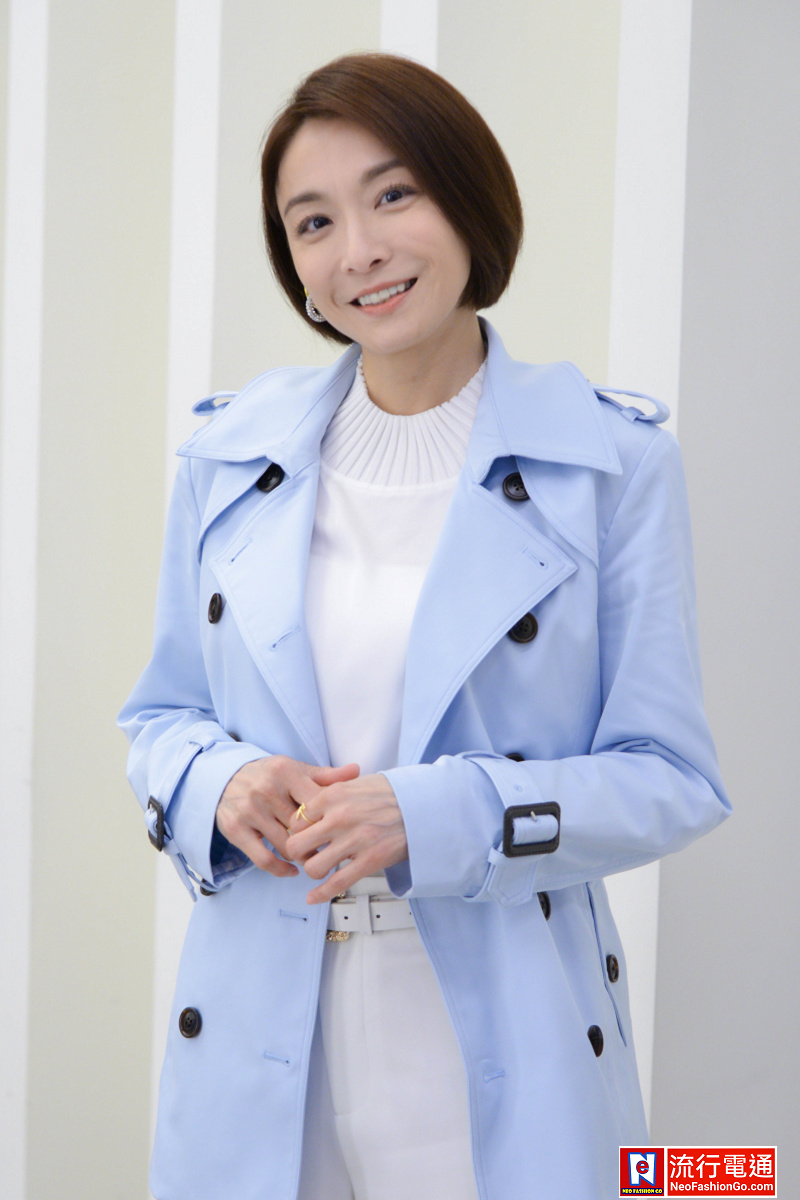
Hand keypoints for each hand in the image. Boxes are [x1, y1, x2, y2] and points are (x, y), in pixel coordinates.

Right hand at [215, 756, 360, 877]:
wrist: (224, 777)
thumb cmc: (268, 775)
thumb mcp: (295, 770)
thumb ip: (325, 775)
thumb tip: (357, 770)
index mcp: (285, 772)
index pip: (317, 802)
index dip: (331, 820)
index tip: (340, 830)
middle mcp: (266, 790)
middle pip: (303, 827)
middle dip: (319, 841)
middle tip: (330, 849)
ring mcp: (250, 811)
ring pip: (286, 845)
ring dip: (302, 856)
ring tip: (312, 857)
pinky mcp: (236, 830)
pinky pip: (264, 859)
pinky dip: (281, 869)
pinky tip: (292, 870)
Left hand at [284, 773, 407, 902]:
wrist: (420, 804)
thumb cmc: (388, 793)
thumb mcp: (354, 782)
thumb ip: (329, 792)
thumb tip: (308, 807)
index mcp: (332, 796)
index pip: (296, 820)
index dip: (297, 832)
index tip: (304, 836)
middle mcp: (339, 818)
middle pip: (296, 845)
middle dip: (299, 853)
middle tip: (308, 853)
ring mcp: (354, 840)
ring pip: (313, 867)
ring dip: (314, 870)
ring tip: (322, 866)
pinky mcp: (369, 860)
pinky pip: (336, 883)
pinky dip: (321, 894)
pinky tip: (313, 897)